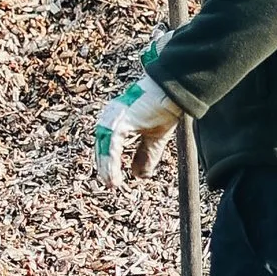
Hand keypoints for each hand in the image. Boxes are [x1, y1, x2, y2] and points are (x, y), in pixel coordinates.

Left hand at [94, 69, 182, 186]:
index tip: (112, 179)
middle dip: (105, 166)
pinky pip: (111, 147)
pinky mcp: (120, 121)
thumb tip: (138, 176)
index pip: (108, 143)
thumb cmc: (165, 107)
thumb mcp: (155, 138)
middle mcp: (112, 117)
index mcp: (119, 119)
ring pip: (104, 148)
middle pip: (103, 146)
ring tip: (112, 184)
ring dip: (107, 168)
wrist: (174, 91)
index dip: (109, 161)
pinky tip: (114, 177)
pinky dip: (111, 164)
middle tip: (111, 184)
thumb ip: (145, 155)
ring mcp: (114, 117)